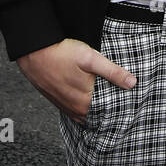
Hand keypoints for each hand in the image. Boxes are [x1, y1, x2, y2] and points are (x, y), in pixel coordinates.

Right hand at [17, 38, 135, 121]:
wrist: (34, 53)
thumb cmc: (62, 54)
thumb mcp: (91, 59)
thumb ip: (112, 72)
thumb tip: (132, 83)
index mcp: (85, 101)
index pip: (109, 111)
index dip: (120, 106)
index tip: (131, 101)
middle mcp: (75, 109)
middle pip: (98, 113)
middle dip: (110, 108)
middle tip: (123, 100)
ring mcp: (65, 106)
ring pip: (86, 113)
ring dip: (96, 108)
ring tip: (108, 100)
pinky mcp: (58, 101)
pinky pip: (75, 110)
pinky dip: (84, 107)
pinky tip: (89, 99)